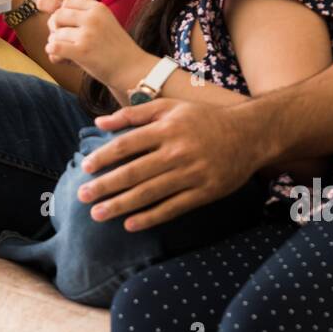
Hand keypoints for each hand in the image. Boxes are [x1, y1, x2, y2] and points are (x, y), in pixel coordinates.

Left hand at [43, 0, 149, 81]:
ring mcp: (87, 35)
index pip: (68, 2)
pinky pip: (53, 48)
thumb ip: (81, 8)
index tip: (70, 27)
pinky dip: (53, 54)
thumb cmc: (116, 48)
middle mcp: (93, 18)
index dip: (63, 15)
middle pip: (57, 16)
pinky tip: (62, 58)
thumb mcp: (104, 21)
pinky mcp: (82, 52)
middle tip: (65, 40)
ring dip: (56, 45)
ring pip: (55, 34)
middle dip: (56, 29)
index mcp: (98, 8)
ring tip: (68, 54)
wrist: (133, 70)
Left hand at [76, 99, 266, 230]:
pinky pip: (173, 208)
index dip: (104, 157)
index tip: (86, 168)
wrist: (250, 134)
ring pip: (149, 193)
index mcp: (166, 128)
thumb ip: (134, 113)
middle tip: (82, 196)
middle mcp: (176, 151)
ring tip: (97, 214)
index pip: (127, 145)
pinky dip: (151, 217)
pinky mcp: (204, 192)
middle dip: (105, 186)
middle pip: (134, 172)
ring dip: (121, 205)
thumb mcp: (170, 106)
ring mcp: (191, 174)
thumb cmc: (204, 118)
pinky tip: (130, 224)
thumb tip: (100, 122)